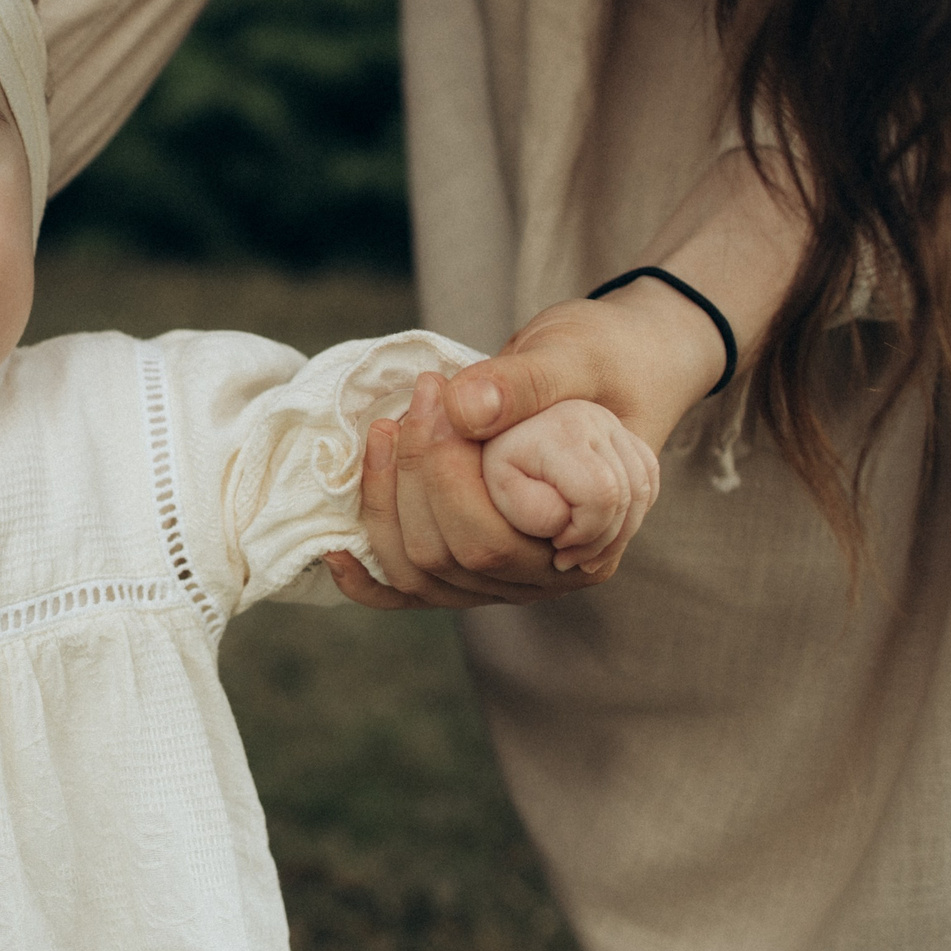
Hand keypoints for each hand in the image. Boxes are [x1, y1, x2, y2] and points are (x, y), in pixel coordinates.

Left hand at [323, 285, 720, 609]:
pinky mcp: (473, 565)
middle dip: (417, 473)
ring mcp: (508, 577)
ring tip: (387, 428)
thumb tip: (462, 410)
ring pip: (422, 575)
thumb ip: (527, 384)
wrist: (615, 370)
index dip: (446, 472)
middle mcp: (549, 572)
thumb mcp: (577, 355)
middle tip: (421, 397)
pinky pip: (411, 595)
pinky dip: (367, 578)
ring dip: (386, 502)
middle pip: (453, 556)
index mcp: (590, 537)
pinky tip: (335, 549)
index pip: (493, 538)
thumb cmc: (608, 361)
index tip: (438, 393)